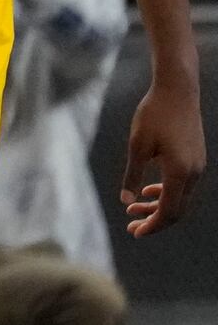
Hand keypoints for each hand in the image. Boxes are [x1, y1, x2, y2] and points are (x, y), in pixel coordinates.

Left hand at [122, 75, 203, 236]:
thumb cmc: (154, 115)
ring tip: (132, 208)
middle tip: (131, 227)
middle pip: (176, 209)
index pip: (168, 211)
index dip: (152, 225)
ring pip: (180, 197)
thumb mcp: (137, 145)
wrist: (177, 91)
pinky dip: (166, 193)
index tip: (135, 232)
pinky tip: (148, 192)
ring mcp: (197, 166)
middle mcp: (193, 173)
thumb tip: (126, 199)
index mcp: (180, 172)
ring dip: (158, 206)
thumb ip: (132, 174)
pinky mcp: (196, 158)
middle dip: (154, 220)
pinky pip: (183, 185)